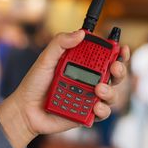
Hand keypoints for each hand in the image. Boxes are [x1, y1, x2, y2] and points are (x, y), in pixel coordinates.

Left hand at [0, 30, 129, 147]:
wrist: (25, 110)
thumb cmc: (35, 83)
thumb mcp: (46, 59)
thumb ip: (61, 43)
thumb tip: (81, 33)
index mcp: (84, 64)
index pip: (106, 56)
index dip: (118, 52)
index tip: (122, 48)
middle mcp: (90, 80)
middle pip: (115, 75)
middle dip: (120, 70)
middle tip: (114, 68)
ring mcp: (90, 97)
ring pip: (112, 94)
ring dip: (111, 91)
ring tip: (99, 90)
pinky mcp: (87, 114)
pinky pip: (102, 112)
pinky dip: (102, 109)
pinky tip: (95, 107)